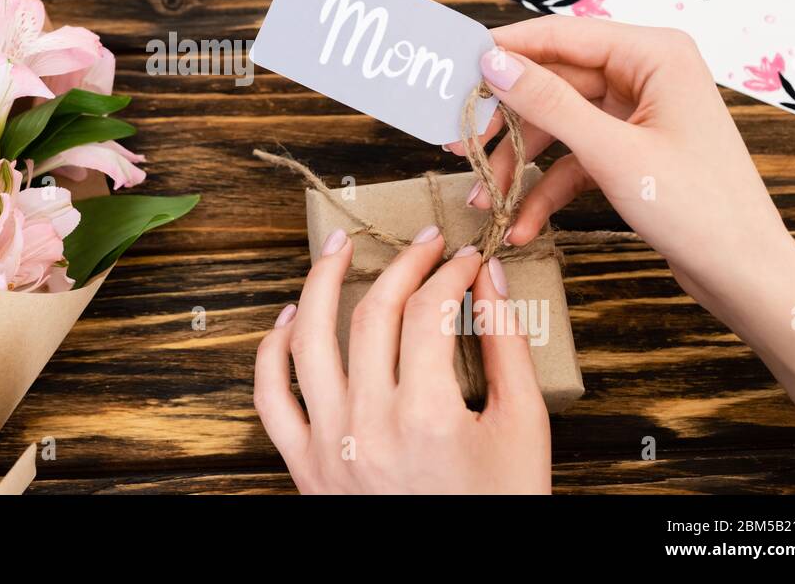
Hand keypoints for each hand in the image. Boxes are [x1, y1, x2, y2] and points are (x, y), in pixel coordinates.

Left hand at [254, 227, 549, 493]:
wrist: (462, 577)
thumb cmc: (501, 505)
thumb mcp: (524, 427)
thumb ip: (507, 346)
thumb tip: (488, 277)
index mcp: (427, 418)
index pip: (429, 312)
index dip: (450, 273)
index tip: (465, 259)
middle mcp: (368, 427)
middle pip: (372, 316)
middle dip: (402, 266)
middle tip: (424, 243)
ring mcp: (328, 446)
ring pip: (307, 342)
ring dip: (319, 283)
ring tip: (339, 247)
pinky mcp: (304, 465)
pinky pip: (271, 396)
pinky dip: (273, 349)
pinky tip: (292, 316)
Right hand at [449, 17, 794, 310]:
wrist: (746, 275)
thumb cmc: (699, 208)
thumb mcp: (612, 153)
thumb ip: (548, 103)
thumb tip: (493, 63)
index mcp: (654, 55)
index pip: (562, 36)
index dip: (505, 52)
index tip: (455, 69)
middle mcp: (647, 75)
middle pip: (554, 84)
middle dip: (506, 124)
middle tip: (460, 145)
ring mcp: (638, 115)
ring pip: (558, 125)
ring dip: (519, 165)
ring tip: (483, 200)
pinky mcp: (631, 152)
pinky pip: (574, 159)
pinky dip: (545, 189)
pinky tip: (520, 224)